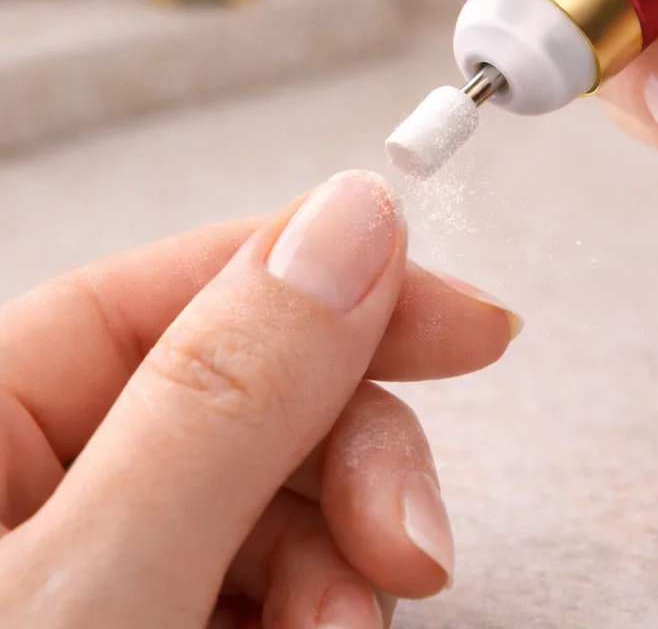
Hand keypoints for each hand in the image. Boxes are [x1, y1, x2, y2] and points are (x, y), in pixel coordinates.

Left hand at [0, 172, 519, 626]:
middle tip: (412, 539)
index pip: (183, 287)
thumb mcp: (99, 583)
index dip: (334, 282)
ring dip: (348, 552)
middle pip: (252, 394)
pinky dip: (322, 603)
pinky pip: (269, 572)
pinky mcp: (159, 620)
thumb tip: (353, 220)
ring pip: (278, 491)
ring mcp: (104, 560)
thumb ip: (224, 398)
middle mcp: (40, 481)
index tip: (463, 317)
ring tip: (355, 624)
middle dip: (357, 458)